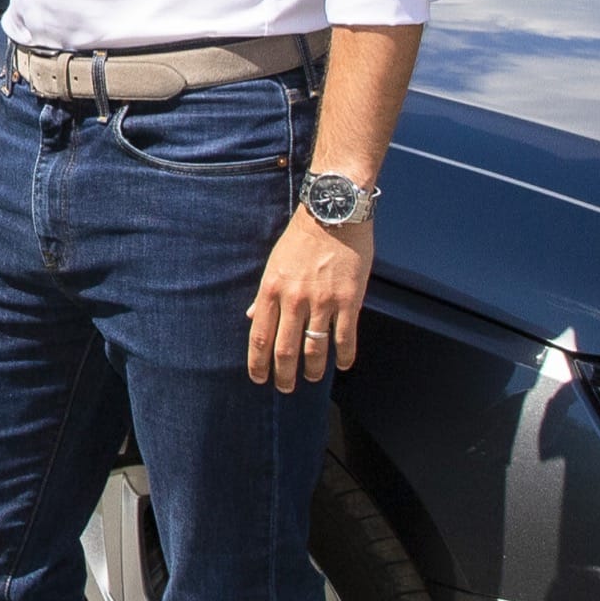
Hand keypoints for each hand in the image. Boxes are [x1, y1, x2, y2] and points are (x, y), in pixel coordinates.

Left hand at [250, 209, 371, 390]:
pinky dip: (343, 356)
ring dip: (312, 370)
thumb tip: (251, 316)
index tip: (259, 378)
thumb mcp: (274, 263)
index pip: (259, 337)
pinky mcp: (348, 300)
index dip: (258, 363)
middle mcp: (294, 300)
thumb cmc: (301, 237)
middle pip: (285, 350)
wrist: (333, 212)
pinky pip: (345, 338)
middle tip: (286, 388)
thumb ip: (264, 294)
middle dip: (284, 375)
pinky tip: (342, 364)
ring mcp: (322, 302)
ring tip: (311, 378)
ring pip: (315, 350)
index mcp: (271, 290)